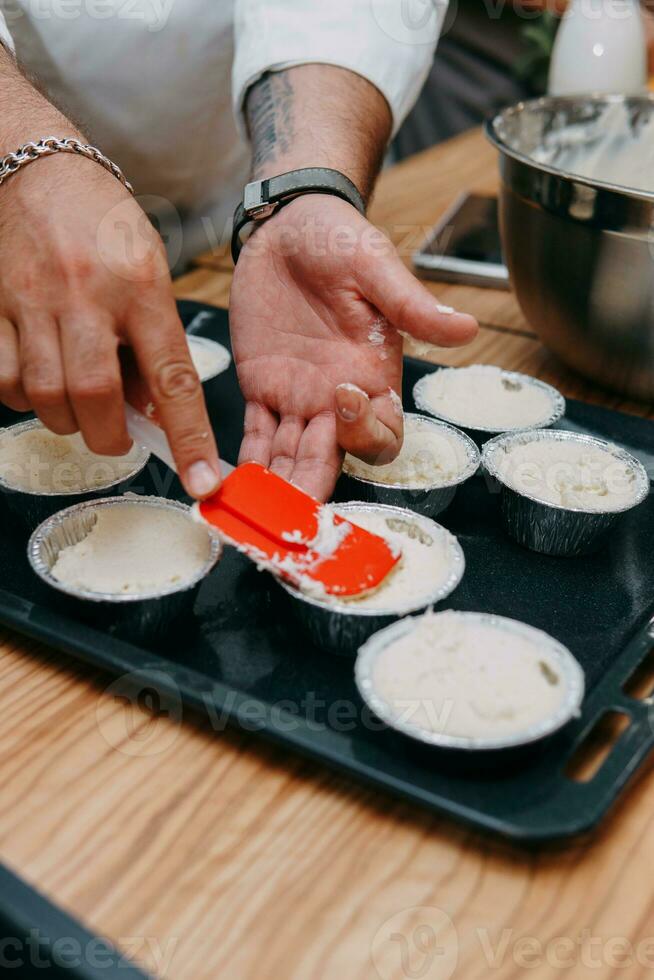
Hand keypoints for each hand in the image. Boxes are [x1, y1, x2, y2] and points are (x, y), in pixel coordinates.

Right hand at [0, 152, 220, 497]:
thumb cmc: (105, 227)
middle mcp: (88, 295)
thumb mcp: (151, 273)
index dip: (189, 438)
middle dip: (108, 436)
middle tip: (115, 433)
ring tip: (78, 400)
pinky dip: (20, 398)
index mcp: (143, 288)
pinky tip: (36, 381)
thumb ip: (153, 343)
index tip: (203, 481)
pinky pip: (1, 380)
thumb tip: (154, 413)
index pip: (174, 378)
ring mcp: (34, 300)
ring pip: (45, 396)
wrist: (37, 168)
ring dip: (66, 418)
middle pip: (95, 397)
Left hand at [230, 195, 477, 500]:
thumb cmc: (339, 238)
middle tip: (291, 505)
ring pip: (291, 455)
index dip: (367, 430)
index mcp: (374, 372)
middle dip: (313, 483)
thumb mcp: (376, 265)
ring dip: (277, 483)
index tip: (344, 396)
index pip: (382, 429)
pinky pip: (255, 432)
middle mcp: (337, 396)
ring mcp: (297, 395)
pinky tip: (232, 481)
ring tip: (258, 508)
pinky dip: (246, 459)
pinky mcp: (261, 386)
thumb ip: (412, 303)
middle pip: (332, 457)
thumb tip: (466, 328)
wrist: (287, 224)